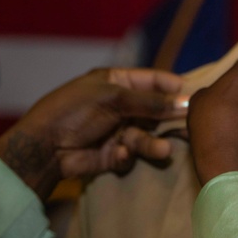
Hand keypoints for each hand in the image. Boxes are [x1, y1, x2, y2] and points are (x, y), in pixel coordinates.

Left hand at [0, 67, 187, 199]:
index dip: (172, 86)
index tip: (193, 95)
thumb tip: (184, 102)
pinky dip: (126, 156)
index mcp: (116, 82)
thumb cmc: (74, 111)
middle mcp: (118, 105)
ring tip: (163, 151)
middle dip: (169, 119)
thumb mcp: (112, 98)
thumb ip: (149, 102)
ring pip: (144, 136)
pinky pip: (130, 155)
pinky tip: (117, 155)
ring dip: (152, 144)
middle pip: (153, 111)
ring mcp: (115, 130)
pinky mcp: (112, 155)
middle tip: (190, 128)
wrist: (44, 146)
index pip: (151, 81)